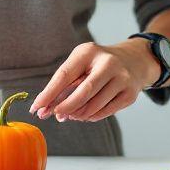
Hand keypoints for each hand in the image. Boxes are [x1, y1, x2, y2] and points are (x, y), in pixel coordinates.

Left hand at [29, 40, 158, 122]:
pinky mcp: (130, 94)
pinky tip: (84, 115)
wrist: (133, 61)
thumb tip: (44, 109)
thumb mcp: (80, 64)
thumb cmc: (97, 64)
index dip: (49, 93)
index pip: (65, 75)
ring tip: (69, 115)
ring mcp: (122, 78)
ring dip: (77, 114)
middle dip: (64, 107)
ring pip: (94, 105)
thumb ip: (63, 85)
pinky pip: (106, 112)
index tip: (36, 107)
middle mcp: (108, 63)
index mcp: (89, 52)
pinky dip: (91, 116)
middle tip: (53, 115)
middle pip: (82, 92)